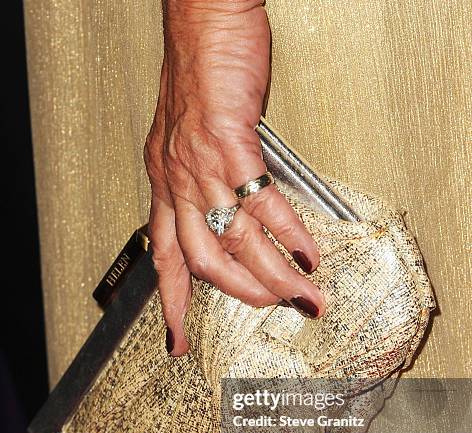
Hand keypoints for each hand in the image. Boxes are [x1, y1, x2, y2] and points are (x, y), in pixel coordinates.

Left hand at [144, 0, 324, 356]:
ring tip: (301, 294)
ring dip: (272, 275)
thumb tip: (232, 216)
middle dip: (239, 294)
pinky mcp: (231, 144)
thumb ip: (201, 184)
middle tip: (272, 308)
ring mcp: (201, 167)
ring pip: (235, 241)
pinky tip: (307, 250)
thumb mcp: (184, 142)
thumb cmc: (197, 78)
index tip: (178, 341)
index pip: (164, 260)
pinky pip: (262, 203)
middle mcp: (177, 183)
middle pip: (203, 262)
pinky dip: (289, 232)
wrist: (203, 26)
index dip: (171, 306)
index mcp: (165, 187)